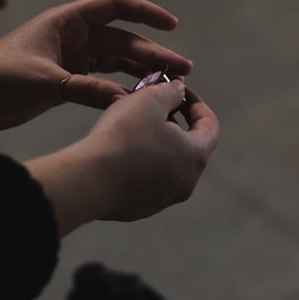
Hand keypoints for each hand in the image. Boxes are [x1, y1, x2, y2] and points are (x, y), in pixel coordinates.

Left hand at [0, 0, 192, 132]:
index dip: (145, 13)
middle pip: (121, 40)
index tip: (171, 26)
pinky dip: (121, 90)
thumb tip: (125, 100)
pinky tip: (140, 101)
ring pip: (115, 63)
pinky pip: (102, 83)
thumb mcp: (42, 81)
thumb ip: (85, 89)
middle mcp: (70, 37)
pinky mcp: (65, 84)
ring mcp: (69, 61)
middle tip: (182, 70)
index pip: (113, 7)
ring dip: (141, 73)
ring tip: (170, 86)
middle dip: (152, 53)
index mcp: (64, 21)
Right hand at [25, 80, 218, 235]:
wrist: (88, 180)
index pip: (210, 126)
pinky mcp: (138, 209)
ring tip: (129, 125)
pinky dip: (137, 163)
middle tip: (150, 105)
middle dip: (171, 121)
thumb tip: (178, 91)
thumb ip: (170, 92)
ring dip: (153, 142)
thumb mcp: (150, 100)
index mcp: (195, 156)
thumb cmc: (123, 137)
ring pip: (164, 164)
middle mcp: (185, 183)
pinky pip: (143, 181)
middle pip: (187, 146)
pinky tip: (116, 151)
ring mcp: (162, 199)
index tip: (178, 90)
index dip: (196, 103)